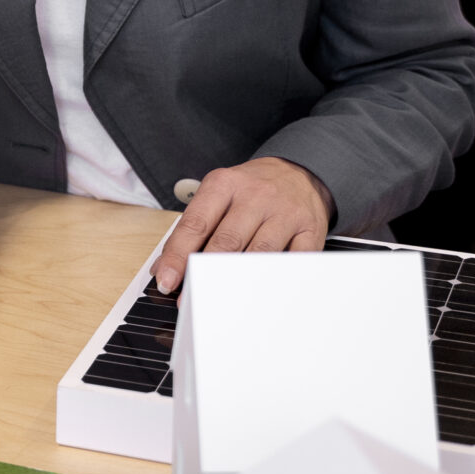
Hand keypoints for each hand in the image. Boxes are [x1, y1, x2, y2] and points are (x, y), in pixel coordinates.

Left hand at [152, 157, 333, 291]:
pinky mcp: (310, 229)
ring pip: (259, 254)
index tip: (166, 281)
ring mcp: (285, 212)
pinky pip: (293, 260)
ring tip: (221, 301)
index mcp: (225, 184)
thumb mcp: (218, 195)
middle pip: (227, 241)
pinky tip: (262, 294)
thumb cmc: (251, 191)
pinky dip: (276, 280)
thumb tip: (164, 267)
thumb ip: (192, 228)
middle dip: (205, 274)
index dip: (178, 255)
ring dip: (238, 282)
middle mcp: (255, 195)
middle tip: (191, 298)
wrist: (298, 172)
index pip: (196, 224)